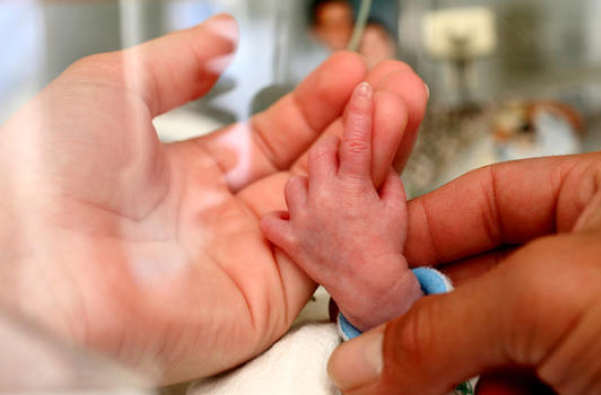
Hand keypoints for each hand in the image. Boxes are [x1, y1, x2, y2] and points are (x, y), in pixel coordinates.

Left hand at [0, 14, 428, 382]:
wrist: (37, 265)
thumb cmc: (51, 177)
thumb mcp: (112, 88)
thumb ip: (177, 63)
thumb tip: (222, 35)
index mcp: (187, 177)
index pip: (270, 137)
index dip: (312, 104)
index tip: (348, 69)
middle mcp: (223, 219)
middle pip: (308, 168)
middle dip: (355, 123)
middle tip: (393, 83)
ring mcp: (249, 258)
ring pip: (327, 203)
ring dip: (368, 152)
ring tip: (401, 101)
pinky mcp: (269, 296)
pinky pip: (331, 248)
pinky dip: (362, 204)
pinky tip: (383, 155)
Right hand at [326, 147, 600, 394]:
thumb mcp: (556, 294)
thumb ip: (447, 323)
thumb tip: (364, 360)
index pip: (484, 200)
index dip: (418, 230)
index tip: (363, 267)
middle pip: (480, 281)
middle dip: (422, 313)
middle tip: (369, 345)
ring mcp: (600, 336)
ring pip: (492, 347)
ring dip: (444, 370)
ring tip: (401, 386)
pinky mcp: (595, 390)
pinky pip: (514, 392)